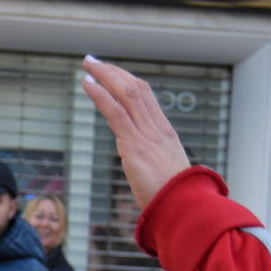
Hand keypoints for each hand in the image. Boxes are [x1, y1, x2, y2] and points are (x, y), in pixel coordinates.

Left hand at [81, 56, 190, 208]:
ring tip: (87, 64)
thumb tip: (147, 175)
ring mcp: (147, 136)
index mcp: (166, 134)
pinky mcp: (135, 146)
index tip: (111, 72)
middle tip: (92, 61)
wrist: (184, 209)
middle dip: (113, 72)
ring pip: (126, 94)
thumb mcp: (166, 178)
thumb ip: (155, 169)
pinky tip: (87, 84)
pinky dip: (100, 95)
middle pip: (135, 89)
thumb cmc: (176, 201)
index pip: (146, 97)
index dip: (127, 80)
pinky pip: (116, 113)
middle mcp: (158, 129)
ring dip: (104, 75)